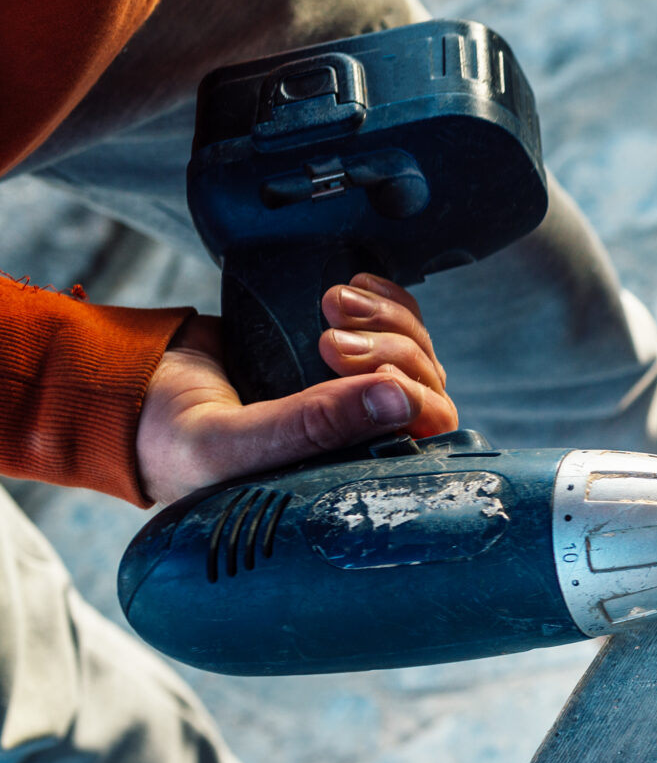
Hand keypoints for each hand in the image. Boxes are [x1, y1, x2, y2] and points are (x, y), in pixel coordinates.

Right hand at [136, 274, 458, 504]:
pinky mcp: (340, 353)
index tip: (352, 367)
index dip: (411, 397)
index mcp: (345, 474)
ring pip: (414, 351)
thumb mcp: (230, 443)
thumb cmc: (170, 441)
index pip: (423, 442)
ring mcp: (352, 394)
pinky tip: (352, 287)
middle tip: (329, 337)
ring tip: (331, 302)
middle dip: (391, 349)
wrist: (124, 390)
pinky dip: (385, 299)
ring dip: (388, 318)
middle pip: (426, 387)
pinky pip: (394, 322)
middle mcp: (359, 439)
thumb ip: (310, 426)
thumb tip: (399, 399)